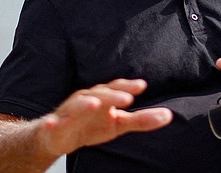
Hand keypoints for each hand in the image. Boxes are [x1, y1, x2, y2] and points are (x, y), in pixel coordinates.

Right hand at [38, 79, 172, 155]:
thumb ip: (142, 119)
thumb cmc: (91, 125)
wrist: (57, 136)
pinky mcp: (53, 125)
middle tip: (127, 98)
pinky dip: (52, 122)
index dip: (128, 86)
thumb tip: (169, 115)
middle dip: (113, 95)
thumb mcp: (119, 124)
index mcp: (103, 97)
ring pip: (76, 105)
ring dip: (84, 104)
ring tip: (94, 104)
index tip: (142, 85)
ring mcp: (69, 112)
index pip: (117, 88)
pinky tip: (52, 122)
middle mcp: (86, 99)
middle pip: (100, 94)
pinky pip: (52, 123)